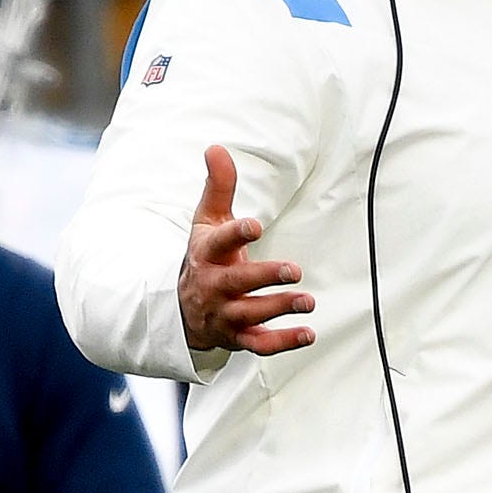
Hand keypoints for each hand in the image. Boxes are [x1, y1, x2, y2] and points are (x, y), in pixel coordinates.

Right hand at [177, 145, 313, 358]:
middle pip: (237, 282)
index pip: (219, 242)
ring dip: (279, 308)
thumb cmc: (204, 256)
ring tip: (308, 301)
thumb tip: (216, 147)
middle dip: (264, 277)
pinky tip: (308, 334)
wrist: (183, 308)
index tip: (255, 225)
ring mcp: (224, 314)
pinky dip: (283, 342)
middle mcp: (213, 286)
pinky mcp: (237, 337)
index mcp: (206, 254)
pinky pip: (259, 344)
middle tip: (295, 270)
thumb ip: (218, 186)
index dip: (236, 233)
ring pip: (250, 314)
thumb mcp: (206, 221)